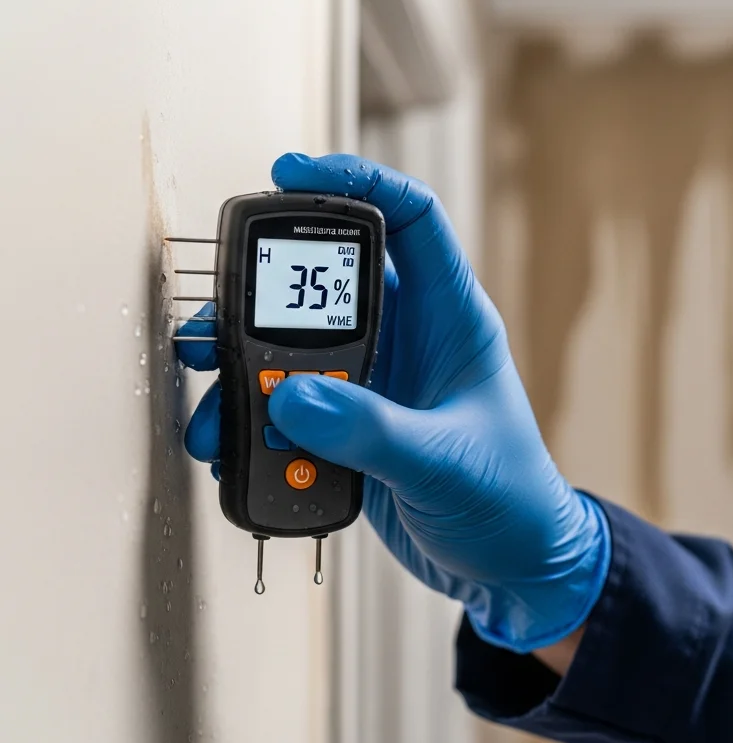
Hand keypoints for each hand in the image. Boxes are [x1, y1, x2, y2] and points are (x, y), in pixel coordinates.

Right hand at [178, 153, 609, 652]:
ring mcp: (376, 384)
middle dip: (261, 298)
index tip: (289, 172)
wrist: (511, 570)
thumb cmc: (511, 503)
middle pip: (324, 287)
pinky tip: (231, 446)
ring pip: (292, 350)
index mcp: (452, 320)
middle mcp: (410, 340)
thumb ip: (371, 432)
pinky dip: (252, 423)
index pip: (410, 221)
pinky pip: (287, 407)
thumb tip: (295, 400)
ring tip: (210, 404)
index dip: (356, 182)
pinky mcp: (350, 429)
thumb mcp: (446, 464)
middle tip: (213, 324)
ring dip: (244, 372)